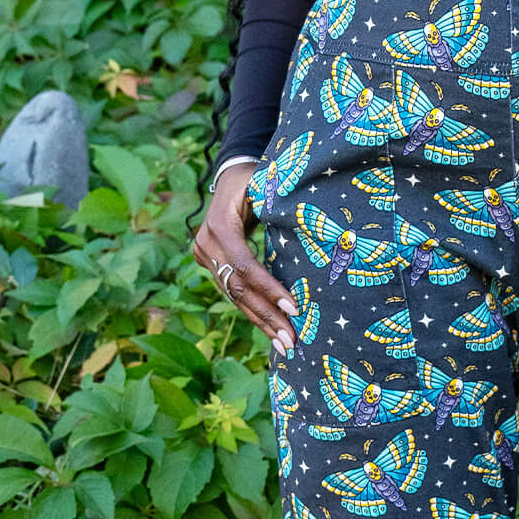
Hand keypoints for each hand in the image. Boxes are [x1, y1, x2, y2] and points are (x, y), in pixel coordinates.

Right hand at [190, 166, 297, 354]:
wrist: (230, 173)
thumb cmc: (255, 176)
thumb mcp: (266, 183)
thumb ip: (279, 205)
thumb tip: (312, 226)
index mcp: (220, 224)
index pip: (244, 264)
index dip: (268, 287)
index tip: (295, 307)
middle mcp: (206, 243)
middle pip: (237, 287)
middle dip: (267, 315)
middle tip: (291, 341)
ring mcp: (205, 255)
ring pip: (233, 295)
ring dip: (261, 321)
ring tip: (285, 345)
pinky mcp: (211, 263)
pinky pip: (232, 291)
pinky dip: (253, 311)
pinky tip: (271, 330)